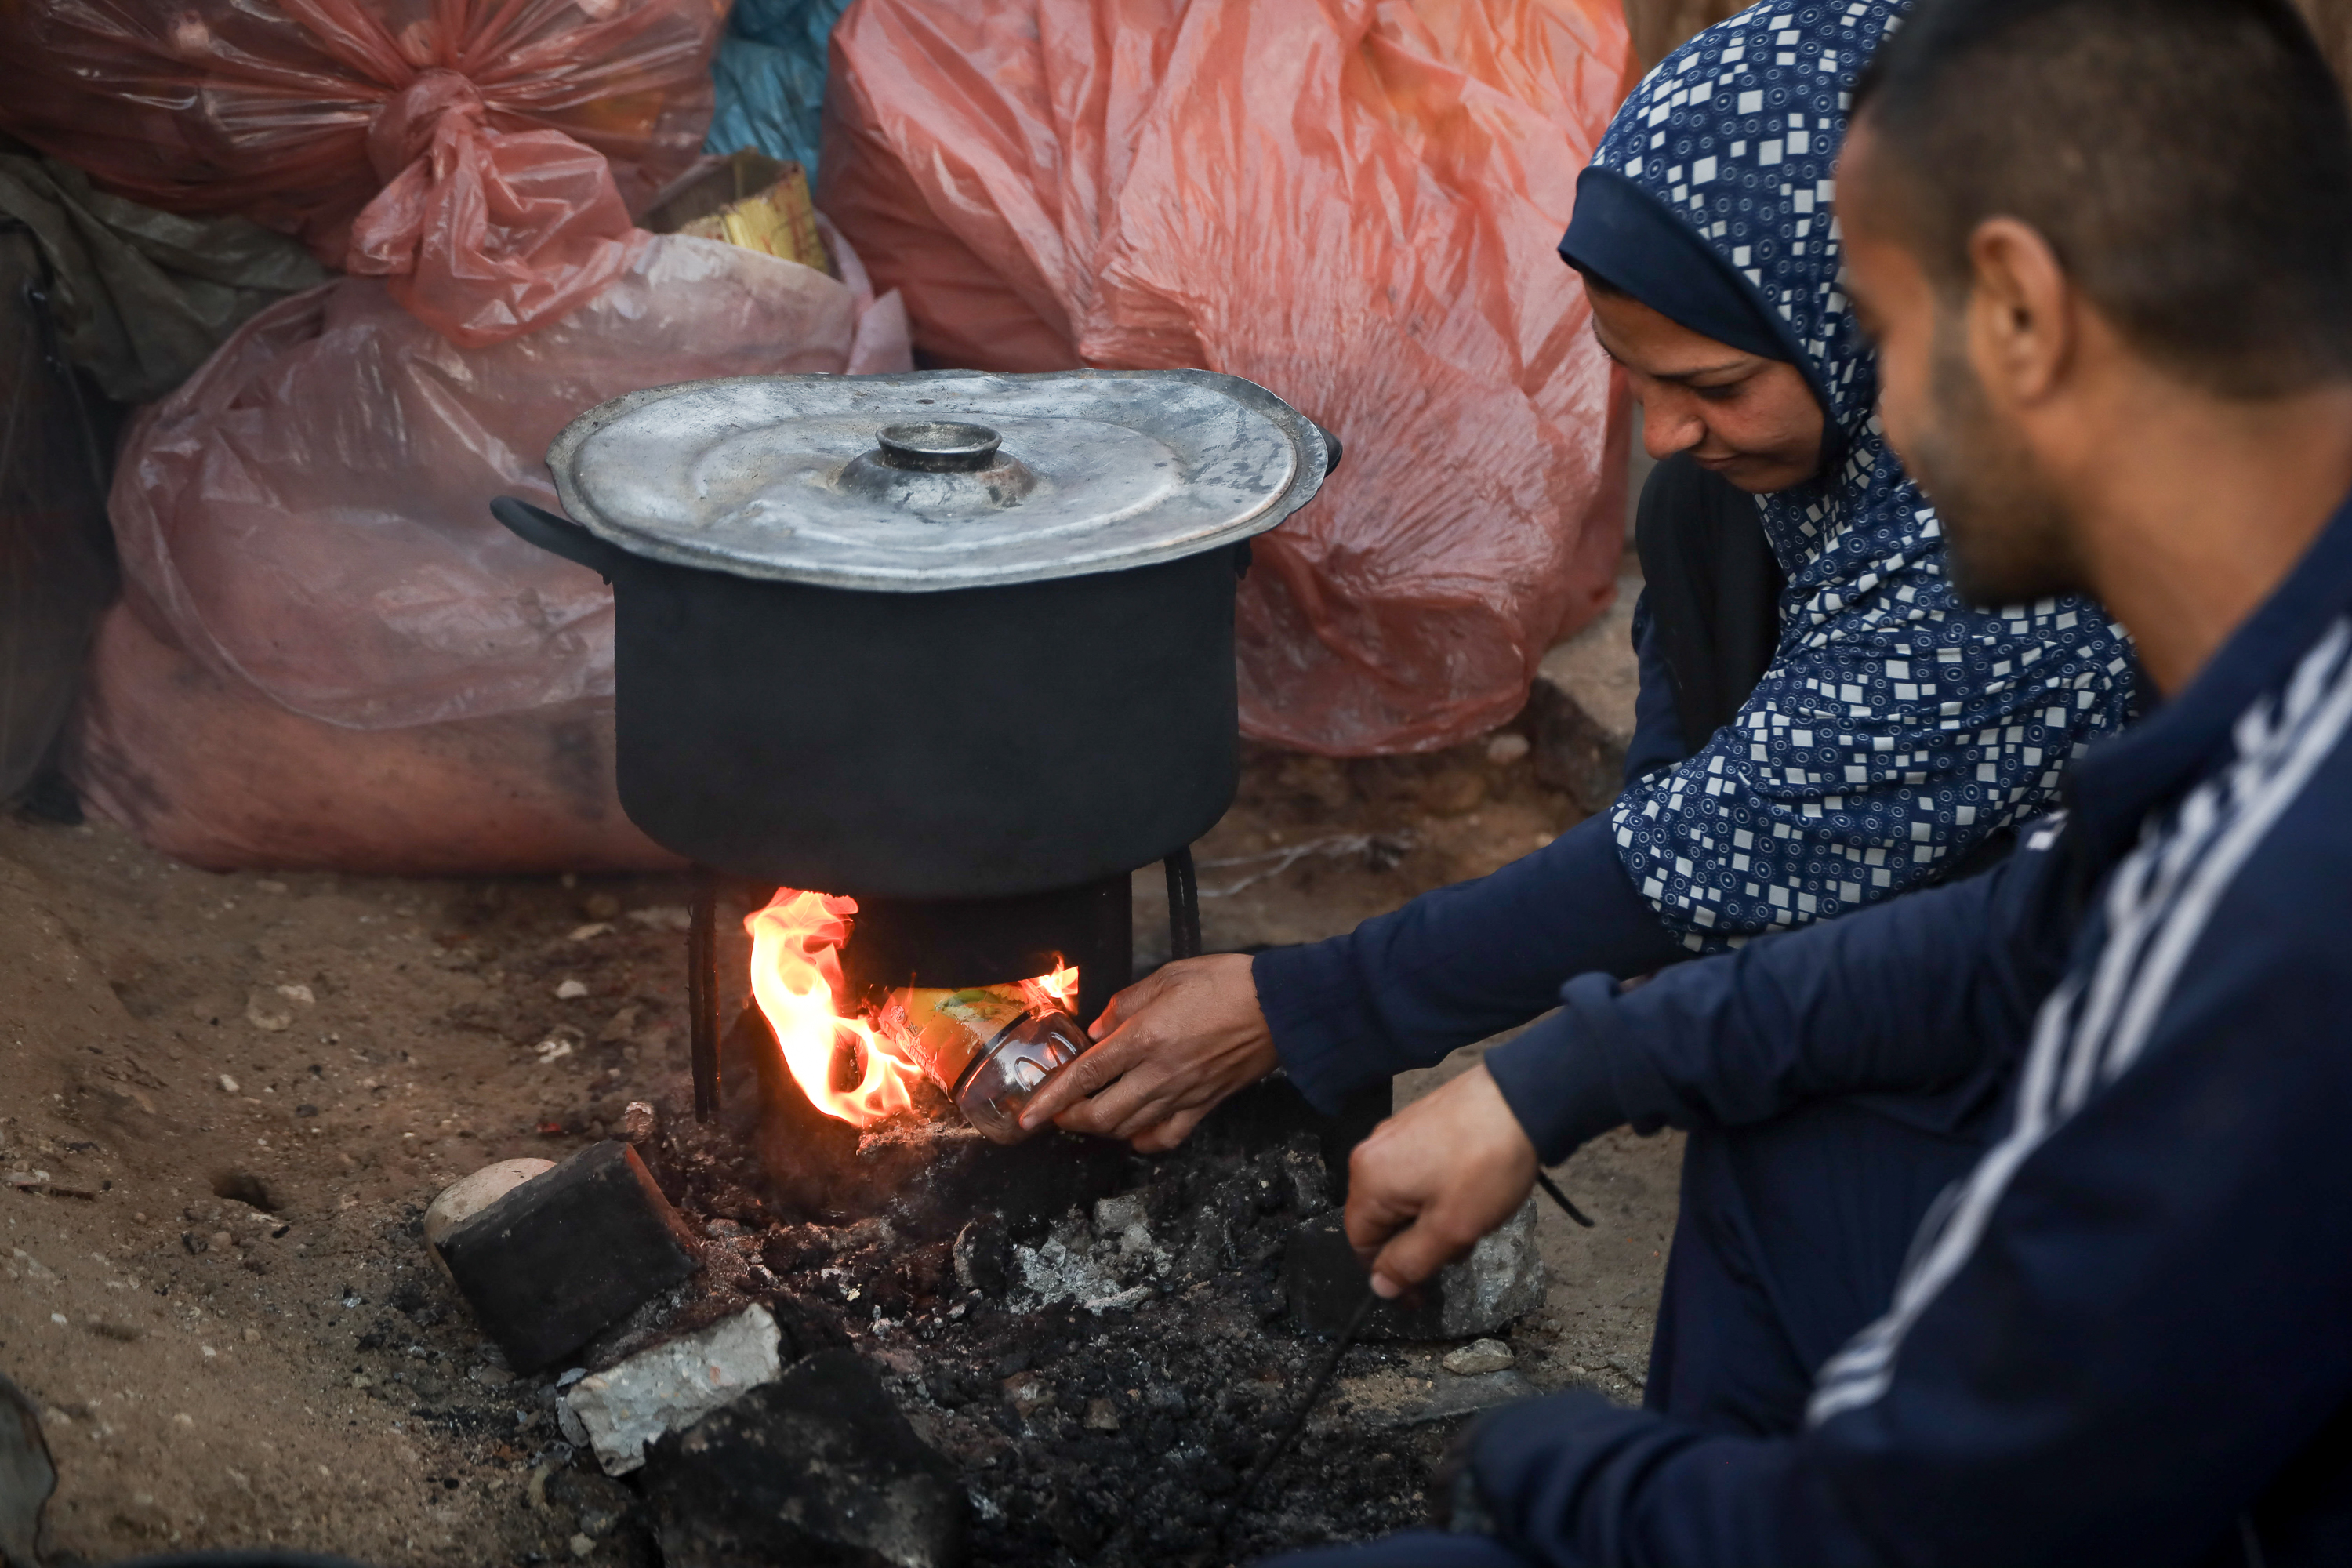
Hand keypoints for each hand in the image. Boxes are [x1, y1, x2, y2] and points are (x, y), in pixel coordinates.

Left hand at [1018, 952, 1276, 1151]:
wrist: (1281, 1006)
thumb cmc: (1227, 984)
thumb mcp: (1168, 976)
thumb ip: (1126, 1005)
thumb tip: (1100, 1031)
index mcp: (1145, 1037)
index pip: (1085, 1076)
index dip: (1051, 1099)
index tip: (1027, 1117)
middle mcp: (1159, 1073)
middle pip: (1101, 1114)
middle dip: (1070, 1119)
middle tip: (1058, 1112)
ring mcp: (1183, 1094)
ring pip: (1129, 1129)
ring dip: (1101, 1129)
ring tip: (1088, 1118)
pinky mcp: (1205, 1105)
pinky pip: (1166, 1137)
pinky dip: (1143, 1141)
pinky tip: (1134, 1133)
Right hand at [1344, 1064, 1536, 1298]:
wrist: (1522, 1097)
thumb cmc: (1485, 1165)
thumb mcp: (1450, 1229)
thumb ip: (1409, 1263)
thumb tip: (1379, 1285)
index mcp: (1369, 1179)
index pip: (1361, 1243)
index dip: (1390, 1275)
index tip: (1422, 1294)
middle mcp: (1372, 1150)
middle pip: (1382, 1219)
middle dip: (1417, 1243)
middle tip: (1461, 1246)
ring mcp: (1395, 1131)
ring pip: (1403, 1195)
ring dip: (1431, 1218)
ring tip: (1473, 1215)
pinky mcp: (1419, 1120)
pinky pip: (1417, 1169)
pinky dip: (1438, 1190)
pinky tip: (1471, 1188)